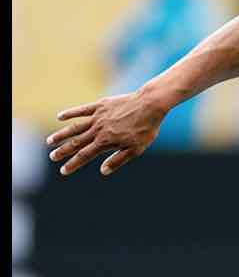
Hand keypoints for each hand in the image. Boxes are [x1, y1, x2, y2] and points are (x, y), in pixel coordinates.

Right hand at [46, 91, 166, 176]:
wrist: (150, 105)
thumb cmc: (145, 128)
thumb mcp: (136, 149)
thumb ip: (118, 160)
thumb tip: (103, 171)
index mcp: (106, 142)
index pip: (85, 156)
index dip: (73, 164)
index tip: (63, 171)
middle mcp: (98, 129)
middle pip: (76, 142)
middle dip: (63, 151)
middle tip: (52, 157)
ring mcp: (98, 116)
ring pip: (75, 127)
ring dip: (61, 134)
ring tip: (50, 141)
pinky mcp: (100, 105)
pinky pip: (82, 110)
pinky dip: (70, 113)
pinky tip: (60, 117)